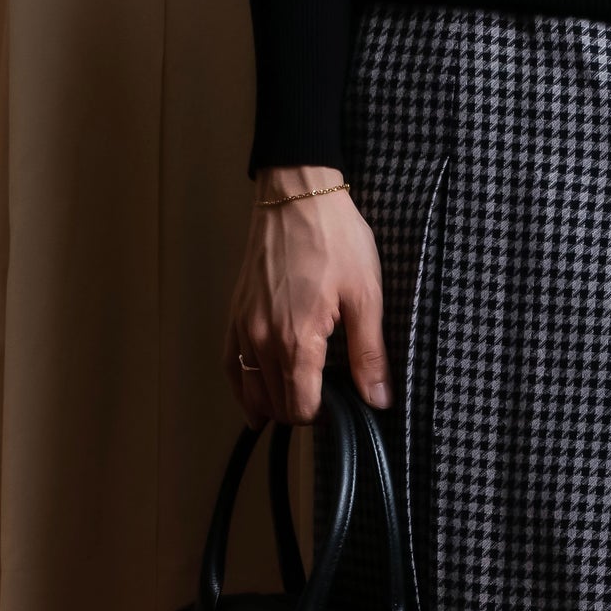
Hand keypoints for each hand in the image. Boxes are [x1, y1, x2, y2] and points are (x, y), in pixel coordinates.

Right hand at [223, 164, 391, 427]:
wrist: (297, 194)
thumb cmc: (335, 239)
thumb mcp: (366, 298)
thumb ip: (369, 355)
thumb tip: (379, 401)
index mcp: (296, 341)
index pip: (300, 409)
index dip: (322, 417)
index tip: (340, 405)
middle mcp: (261, 340)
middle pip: (276, 405)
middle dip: (301, 411)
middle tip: (327, 398)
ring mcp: (243, 326)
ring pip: (250, 391)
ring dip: (273, 403)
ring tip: (299, 397)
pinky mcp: (235, 313)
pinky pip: (231, 365)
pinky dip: (244, 386)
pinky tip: (257, 398)